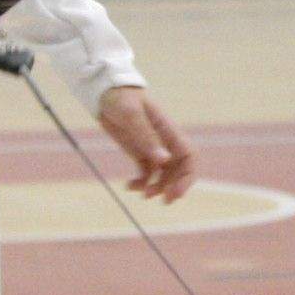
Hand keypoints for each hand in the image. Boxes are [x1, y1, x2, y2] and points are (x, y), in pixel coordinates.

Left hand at [98, 85, 194, 202]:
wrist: (104, 93)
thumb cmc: (121, 97)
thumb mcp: (131, 115)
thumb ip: (146, 137)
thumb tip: (164, 161)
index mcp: (168, 131)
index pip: (189, 157)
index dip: (187, 176)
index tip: (175, 192)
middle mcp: (164, 142)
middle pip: (180, 170)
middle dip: (175, 187)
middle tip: (164, 201)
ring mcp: (152, 148)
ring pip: (164, 174)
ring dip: (157, 187)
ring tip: (143, 194)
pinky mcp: (138, 152)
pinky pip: (146, 173)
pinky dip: (141, 183)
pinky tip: (129, 186)